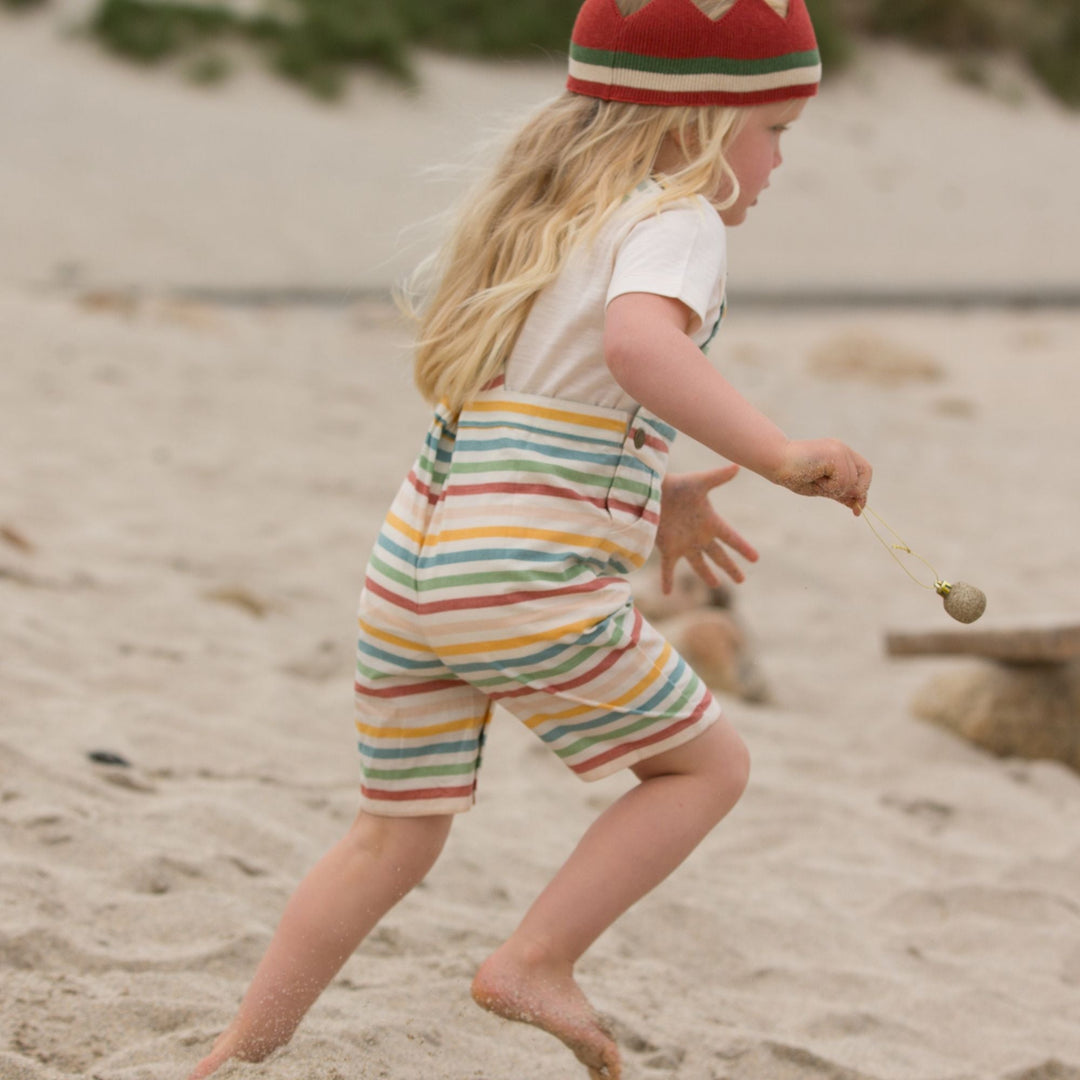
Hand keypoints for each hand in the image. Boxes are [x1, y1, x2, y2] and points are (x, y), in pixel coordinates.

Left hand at [655, 466, 758, 592]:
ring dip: (706, 575)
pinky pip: (669, 569)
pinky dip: (667, 581)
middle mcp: (699, 536)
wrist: (651, 490)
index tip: (755, 559)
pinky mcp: (667, 548)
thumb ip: (717, 477)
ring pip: (698, 564)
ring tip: (715, 585)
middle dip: (730, 568)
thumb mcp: (699, 482)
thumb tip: (737, 466)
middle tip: (741, 580)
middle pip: (719, 556)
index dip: (743, 548)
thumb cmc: (676, 485)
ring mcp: (684, 543)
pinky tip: (667, 593)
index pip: (732, 538)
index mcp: (710, 522)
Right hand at [773, 438, 871, 514]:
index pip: (864, 472)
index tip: (857, 509)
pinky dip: (830, 486)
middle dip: (854, 490)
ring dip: (834, 489)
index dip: (863, 490)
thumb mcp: (821, 488)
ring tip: (815, 481)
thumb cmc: (794, 474)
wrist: (776, 461)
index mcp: (841, 455)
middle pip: (865, 474)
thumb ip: (840, 493)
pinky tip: (815, 478)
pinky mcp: (835, 454)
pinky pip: (843, 480)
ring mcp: (840, 450)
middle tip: (833, 494)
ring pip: (852, 482)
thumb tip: (858, 506)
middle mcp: (843, 449)